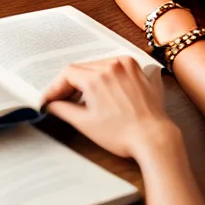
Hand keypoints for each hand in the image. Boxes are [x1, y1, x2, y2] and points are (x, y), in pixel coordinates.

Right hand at [44, 57, 176, 161]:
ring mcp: (126, 66)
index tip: (50, 97)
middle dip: (70, 84)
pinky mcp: (138, 70)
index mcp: (95, 78)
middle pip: (81, 68)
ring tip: (85, 97)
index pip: (67, 73)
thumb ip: (63, 109)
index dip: (56, 87)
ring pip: (97, 65)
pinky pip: (115, 65)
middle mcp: (111, 66)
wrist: (153, 139)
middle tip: (63, 99)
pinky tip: (105, 89)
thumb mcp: (85, 123)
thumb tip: (51, 104)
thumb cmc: (123, 135)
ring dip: (88, 78)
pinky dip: (107, 74)